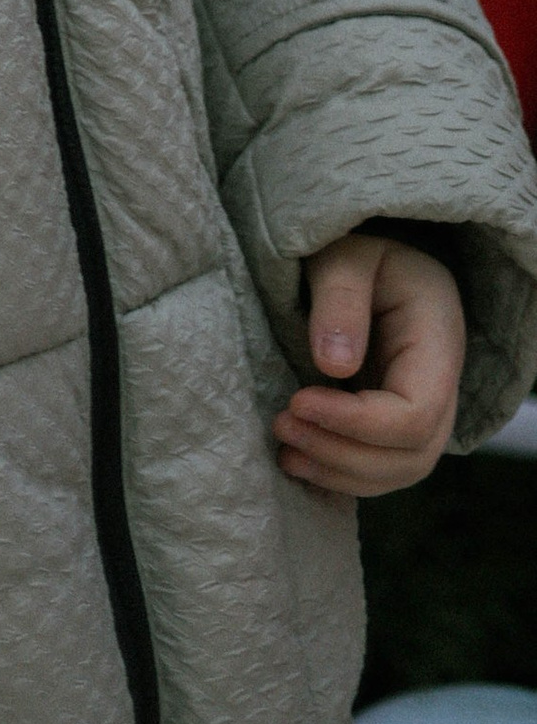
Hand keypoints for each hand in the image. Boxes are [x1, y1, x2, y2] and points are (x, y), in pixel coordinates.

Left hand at [275, 230, 465, 494]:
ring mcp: (422, 410)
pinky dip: (342, 476)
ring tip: (284, 451)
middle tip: (281, 425)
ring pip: (398, 471)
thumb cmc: (358, 248)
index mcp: (438, 344)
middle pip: (410, 455)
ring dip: (340, 472)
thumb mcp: (347, 254)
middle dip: (343, 453)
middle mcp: (440, 387)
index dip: (357, 422)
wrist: (372, 260)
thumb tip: (333, 367)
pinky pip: (381, 468)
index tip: (298, 401)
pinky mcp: (394, 423)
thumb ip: (340, 298)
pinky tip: (298, 462)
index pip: (415, 414)